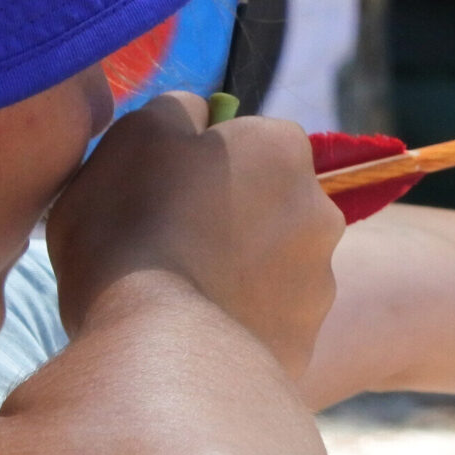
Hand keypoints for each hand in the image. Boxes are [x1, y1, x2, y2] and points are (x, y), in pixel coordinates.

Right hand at [46, 92, 343, 377]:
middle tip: (170, 246)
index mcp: (282, 150)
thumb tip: (201, 112)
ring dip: (238, 274)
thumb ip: (176, 109)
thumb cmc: (134, 224)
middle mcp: (319, 210)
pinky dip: (239, 326)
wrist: (157, 344)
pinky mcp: (304, 342)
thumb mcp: (135, 135)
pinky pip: (267, 323)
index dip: (206, 162)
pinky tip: (193, 336)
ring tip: (179, 299)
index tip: (168, 190)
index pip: (254, 140)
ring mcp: (319, 281)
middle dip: (232, 218)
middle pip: (270, 204)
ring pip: (273, 266)